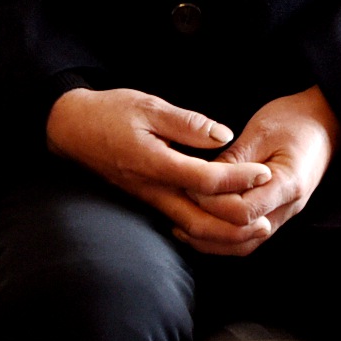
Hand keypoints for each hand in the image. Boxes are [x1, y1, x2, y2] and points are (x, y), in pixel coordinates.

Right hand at [45, 87, 277, 252]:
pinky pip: (183, 225)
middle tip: (268, 218)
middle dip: (238, 226)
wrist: (72, 129)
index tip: (266, 171)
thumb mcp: (148, 106)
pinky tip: (228, 223)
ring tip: (256, 227)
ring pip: (193, 231)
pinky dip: (209, 230)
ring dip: (226, 234)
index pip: (207, 182)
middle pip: (202, 224)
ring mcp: (151, 200)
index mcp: (156, 164)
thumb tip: (223, 135)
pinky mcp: (150, 201)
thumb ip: (187, 123)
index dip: (240, 179)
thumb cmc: (110, 112)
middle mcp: (154, 190)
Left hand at [185, 89, 339, 256]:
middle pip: (243, 237)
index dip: (212, 202)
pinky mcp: (278, 213)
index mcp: (289, 184)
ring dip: (213, 241)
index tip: (189, 184)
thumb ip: (234, 160)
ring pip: (245, 245)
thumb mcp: (261, 130)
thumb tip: (202, 180)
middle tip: (178, 206)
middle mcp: (289, 207)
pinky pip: (250, 238)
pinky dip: (225, 237)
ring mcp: (285, 214)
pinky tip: (202, 225)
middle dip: (207, 226)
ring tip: (181, 226)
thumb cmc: (295, 119)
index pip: (243, 211)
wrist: (326, 122)